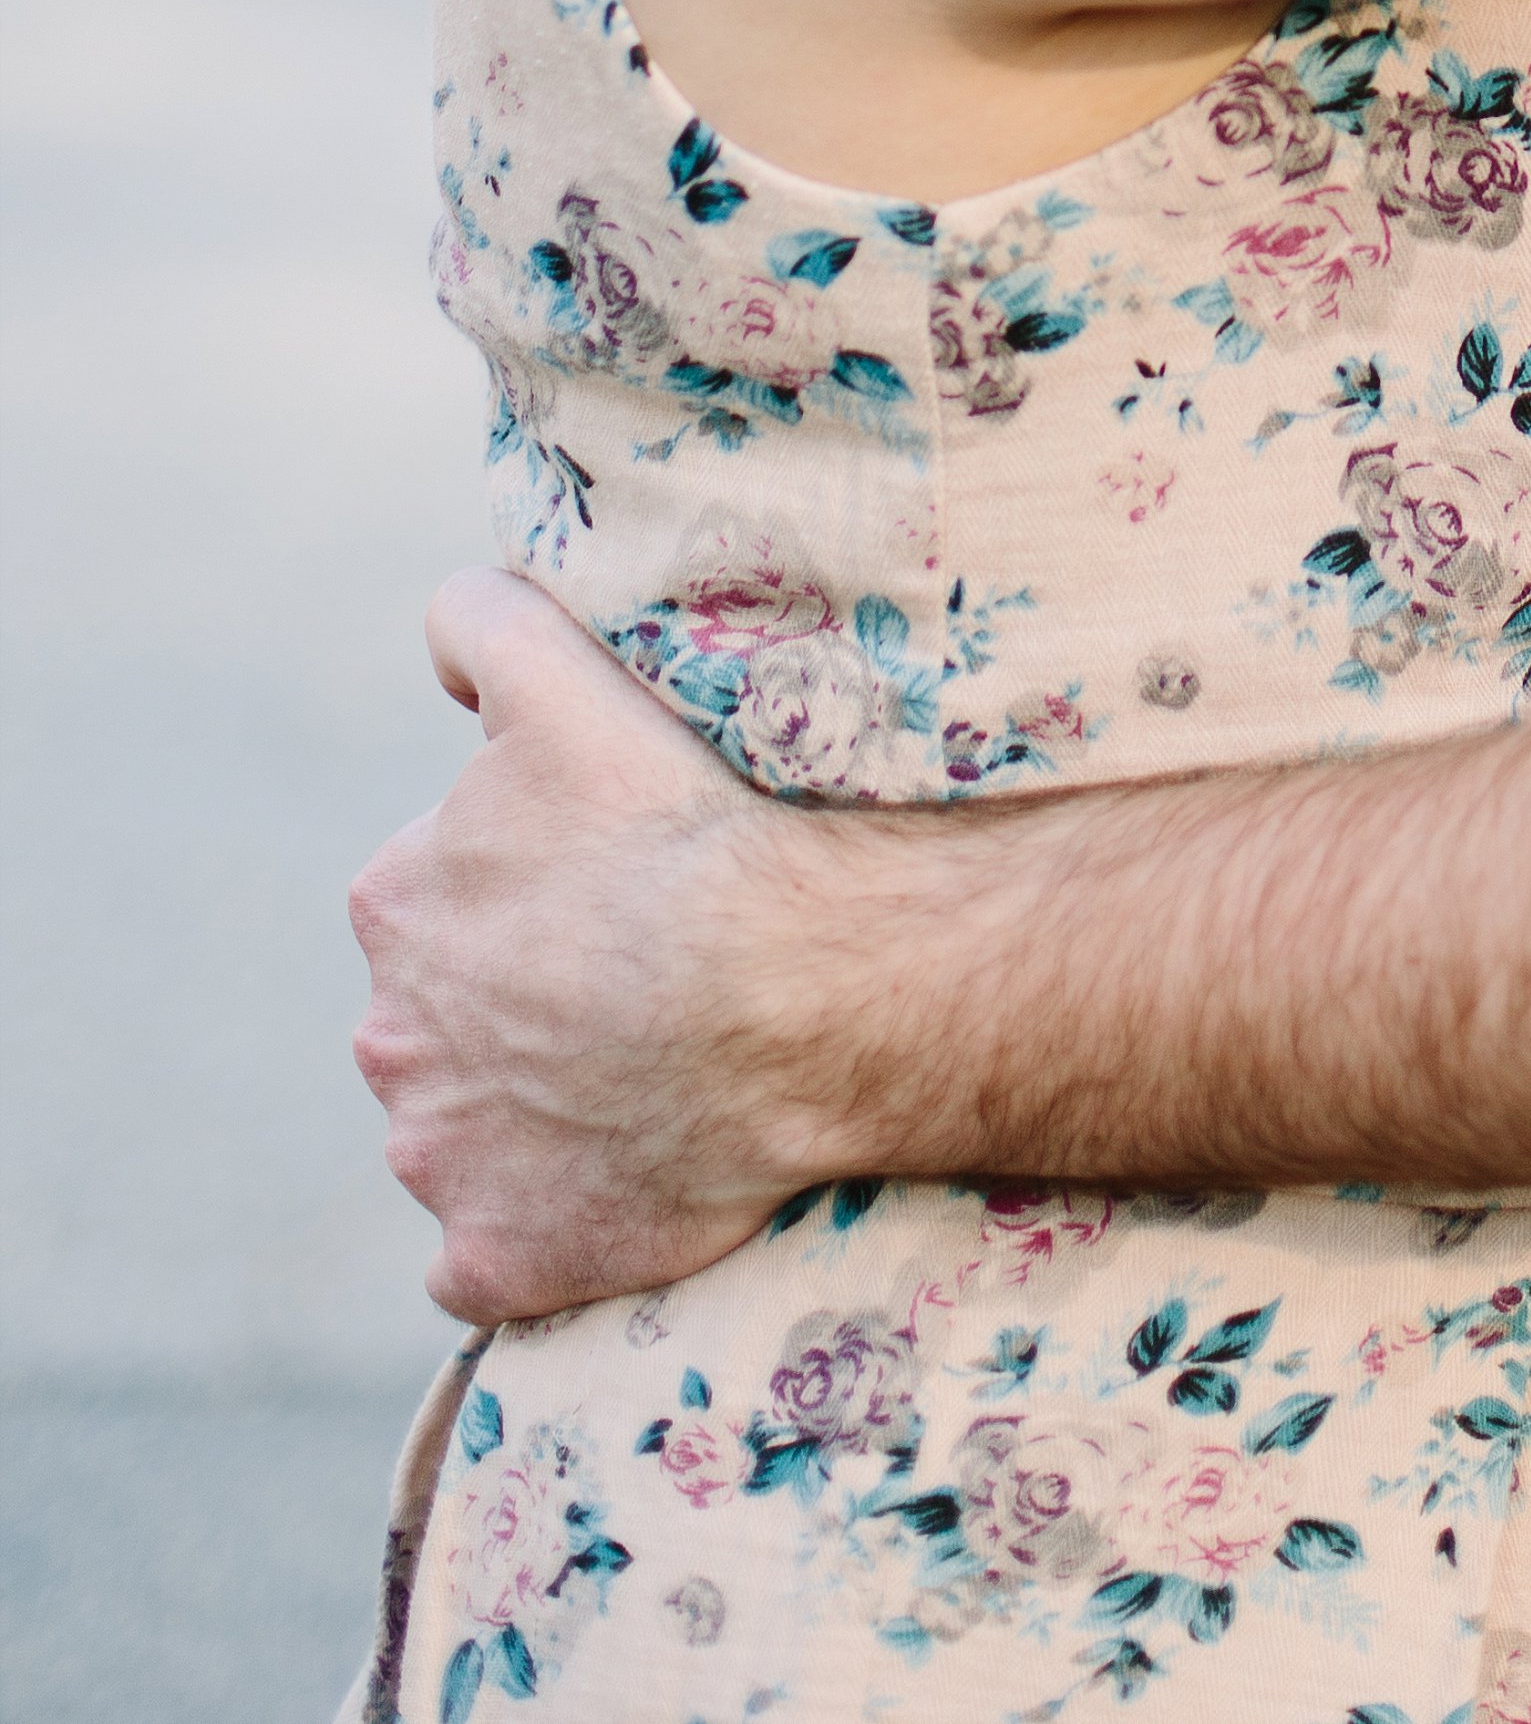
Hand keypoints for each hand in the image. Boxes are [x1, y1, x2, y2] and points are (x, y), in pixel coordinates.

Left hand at [350, 572, 817, 1323]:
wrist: (790, 991)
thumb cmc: (686, 826)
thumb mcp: (565, 674)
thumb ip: (480, 624)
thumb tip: (444, 642)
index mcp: (396, 901)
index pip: (439, 894)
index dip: (530, 885)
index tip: (616, 885)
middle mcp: (391, 1038)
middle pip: (445, 1015)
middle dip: (518, 1002)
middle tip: (641, 981)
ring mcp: (440, 1160)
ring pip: (467, 1129)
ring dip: (534, 1112)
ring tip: (654, 1079)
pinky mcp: (496, 1256)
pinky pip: (490, 1256)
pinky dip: (537, 1228)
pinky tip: (615, 1186)